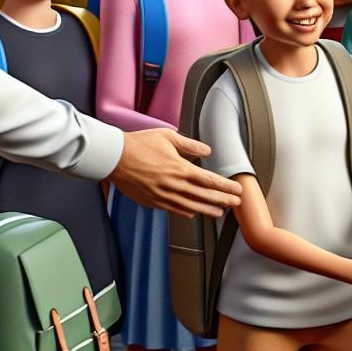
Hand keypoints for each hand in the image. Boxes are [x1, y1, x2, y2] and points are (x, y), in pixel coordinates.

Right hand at [109, 128, 241, 216]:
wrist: (114, 157)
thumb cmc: (140, 144)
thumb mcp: (169, 137)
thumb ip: (190, 145)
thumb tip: (206, 150)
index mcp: (180, 168)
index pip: (209, 180)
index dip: (225, 187)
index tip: (237, 190)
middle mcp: (173, 185)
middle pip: (203, 196)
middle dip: (222, 200)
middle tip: (235, 203)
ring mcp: (161, 196)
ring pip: (189, 206)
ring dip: (206, 210)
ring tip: (219, 212)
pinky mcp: (151, 201)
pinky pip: (172, 209)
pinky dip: (185, 212)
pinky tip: (193, 213)